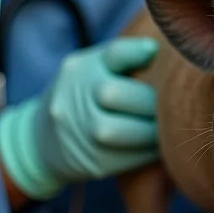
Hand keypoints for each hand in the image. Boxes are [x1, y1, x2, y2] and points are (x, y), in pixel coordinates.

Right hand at [0, 37, 159, 199]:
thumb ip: (125, 58)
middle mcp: (73, 96)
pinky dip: (148, 152)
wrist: (41, 140)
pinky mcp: (90, 161)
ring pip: (119, 131)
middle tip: (172, 100)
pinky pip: (125, 158)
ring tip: (170, 124)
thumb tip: (163, 51)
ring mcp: (77, 131)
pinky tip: (161, 144)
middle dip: (148, 99)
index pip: (110, 54)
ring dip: (152, 130)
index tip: (155, 51)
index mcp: (81, 68)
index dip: (136, 51)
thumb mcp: (92, 68)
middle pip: (114, 93)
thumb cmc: (83, 95)